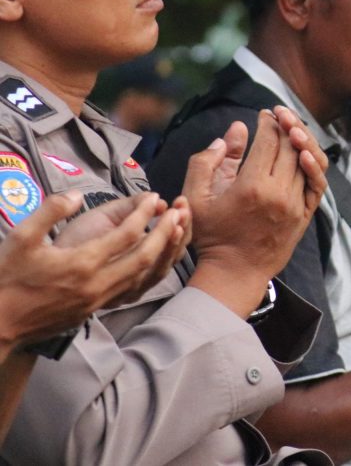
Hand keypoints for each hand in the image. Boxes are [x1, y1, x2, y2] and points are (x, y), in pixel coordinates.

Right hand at [0, 191, 179, 349]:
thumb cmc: (7, 277)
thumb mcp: (21, 237)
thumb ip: (49, 211)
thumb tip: (76, 194)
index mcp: (82, 263)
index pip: (126, 234)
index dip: (144, 213)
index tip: (154, 198)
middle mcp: (98, 284)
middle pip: (146, 256)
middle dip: (166, 233)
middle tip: (179, 214)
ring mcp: (99, 300)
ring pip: (145, 276)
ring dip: (164, 253)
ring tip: (176, 233)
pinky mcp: (97, 310)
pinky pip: (134, 290)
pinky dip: (151, 273)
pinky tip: (156, 261)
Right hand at [184, 109, 326, 281]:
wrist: (235, 272)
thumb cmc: (212, 236)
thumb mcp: (195, 197)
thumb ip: (207, 161)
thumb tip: (233, 131)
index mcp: (251, 187)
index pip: (268, 141)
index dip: (267, 122)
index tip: (263, 114)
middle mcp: (278, 193)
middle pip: (290, 147)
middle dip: (285, 124)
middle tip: (278, 115)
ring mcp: (295, 205)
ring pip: (306, 161)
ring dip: (301, 140)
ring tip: (292, 128)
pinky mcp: (305, 214)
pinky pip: (317, 182)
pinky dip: (314, 164)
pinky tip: (305, 152)